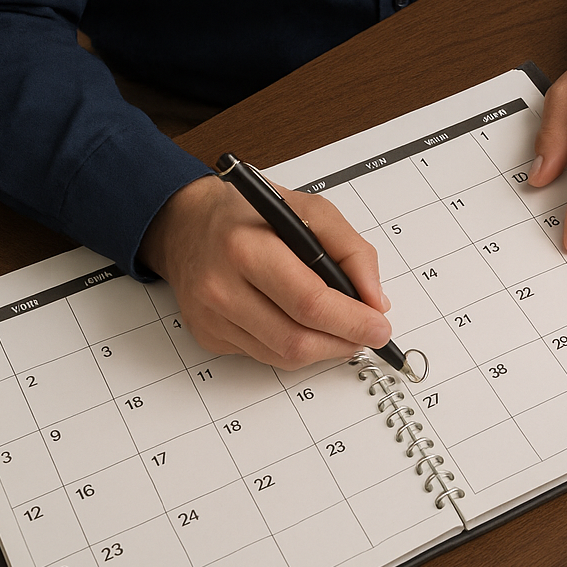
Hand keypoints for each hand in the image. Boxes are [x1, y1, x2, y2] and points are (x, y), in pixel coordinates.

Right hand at [139, 175, 390, 368]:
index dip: (352, 322)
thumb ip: (351, 250)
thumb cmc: (249, 215)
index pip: (309, 302)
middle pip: (297, 339)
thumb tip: (374, 300)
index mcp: (246, 247)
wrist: (187, 224)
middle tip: (368, 334)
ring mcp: (211, 317)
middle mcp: (221, 287)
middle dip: (344, 342)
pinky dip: (295, 347)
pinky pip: (265, 356)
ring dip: (324, 349)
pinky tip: (303, 325)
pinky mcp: (209, 336)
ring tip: (341, 329)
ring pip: (284, 356)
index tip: (380, 327)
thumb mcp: (309, 210)